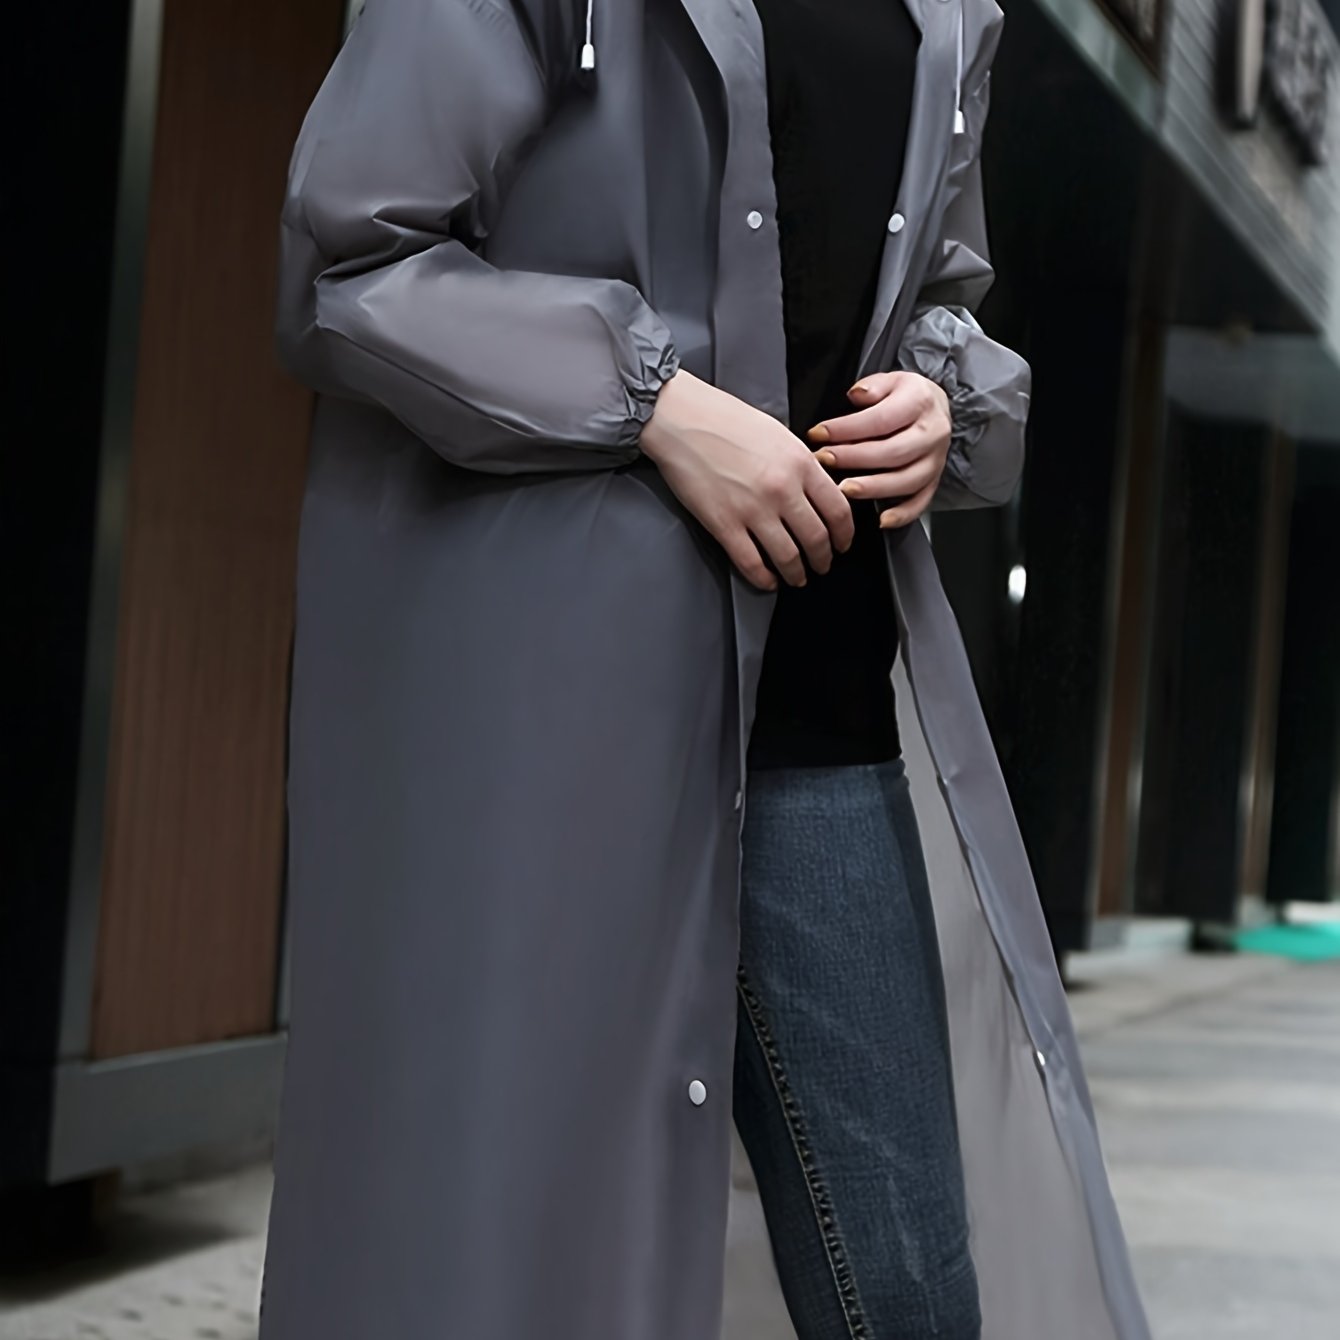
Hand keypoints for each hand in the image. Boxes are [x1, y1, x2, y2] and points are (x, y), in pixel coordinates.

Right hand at [641, 370, 854, 590]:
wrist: (680, 418)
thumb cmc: (723, 419)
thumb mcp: (778, 433)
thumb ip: (800, 465)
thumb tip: (814, 492)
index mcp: (800, 463)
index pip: (838, 510)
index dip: (845, 535)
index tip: (842, 544)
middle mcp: (782, 489)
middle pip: (817, 539)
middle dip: (823, 559)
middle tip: (822, 565)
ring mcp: (753, 510)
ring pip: (788, 557)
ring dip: (796, 573)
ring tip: (797, 577)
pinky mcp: (724, 524)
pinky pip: (751, 563)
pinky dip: (763, 578)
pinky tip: (767, 580)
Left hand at [807, 372, 951, 527]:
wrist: (935, 409)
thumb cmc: (906, 397)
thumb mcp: (891, 380)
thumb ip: (872, 387)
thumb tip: (857, 394)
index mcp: (921, 402)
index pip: (880, 419)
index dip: (846, 428)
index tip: (818, 434)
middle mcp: (933, 433)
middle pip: (892, 452)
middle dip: (853, 459)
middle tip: (824, 460)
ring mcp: (935, 460)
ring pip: (906, 480)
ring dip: (872, 488)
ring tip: (843, 489)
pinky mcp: (934, 481)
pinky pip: (921, 502)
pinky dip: (903, 514)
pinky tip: (882, 520)